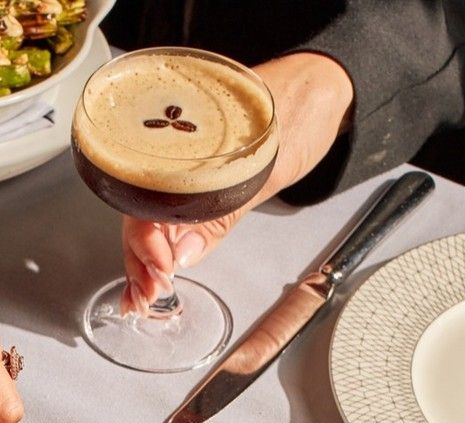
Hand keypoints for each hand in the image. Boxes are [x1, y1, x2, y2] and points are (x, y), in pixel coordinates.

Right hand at [122, 52, 354, 312]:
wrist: (325, 85)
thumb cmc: (302, 105)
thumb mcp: (265, 167)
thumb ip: (222, 211)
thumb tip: (183, 253)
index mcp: (181, 130)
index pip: (144, 192)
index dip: (145, 239)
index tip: (159, 272)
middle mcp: (174, 145)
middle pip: (139, 209)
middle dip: (140, 258)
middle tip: (148, 295)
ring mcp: (183, 162)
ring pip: (149, 216)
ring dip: (144, 259)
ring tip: (144, 293)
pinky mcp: (197, 176)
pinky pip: (169, 212)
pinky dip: (161, 244)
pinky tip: (155, 268)